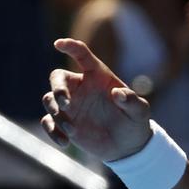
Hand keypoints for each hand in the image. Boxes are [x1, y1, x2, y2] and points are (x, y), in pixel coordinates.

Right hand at [42, 39, 152, 161]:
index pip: (82, 54)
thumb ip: (132, 101)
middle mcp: (80, 87)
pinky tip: (64, 142)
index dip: (70, 46)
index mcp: (98, 76)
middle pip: (57, 77)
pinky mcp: (63, 122)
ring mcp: (69, 104)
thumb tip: (118, 93)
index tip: (59, 44)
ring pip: (49, 100)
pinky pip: (48, 122)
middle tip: (65, 104)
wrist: (127, 144)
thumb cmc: (134, 121)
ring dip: (57, 113)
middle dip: (57, 88)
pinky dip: (52, 131)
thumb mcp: (140, 112)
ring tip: (73, 130)